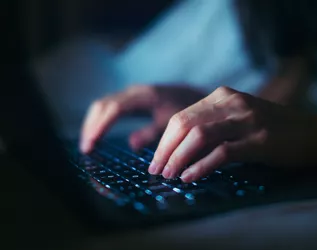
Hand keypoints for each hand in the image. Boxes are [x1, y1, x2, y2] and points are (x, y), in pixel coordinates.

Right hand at [80, 84, 205, 152]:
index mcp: (144, 96)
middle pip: (102, 106)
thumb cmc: (186, 111)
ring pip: (103, 105)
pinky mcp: (130, 98)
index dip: (100, 126)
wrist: (194, 95)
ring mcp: (131, 93)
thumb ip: (152, 133)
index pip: (113, 109)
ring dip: (93, 124)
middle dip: (91, 126)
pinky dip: (100, 120)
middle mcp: (133, 91)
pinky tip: (98, 135)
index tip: (90, 145)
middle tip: (86, 149)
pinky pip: (108, 107)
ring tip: (88, 145)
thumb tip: (132, 144)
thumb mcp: (172, 124)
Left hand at [149, 86, 316, 181]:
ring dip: (178, 157)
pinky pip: (222, 152)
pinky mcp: (260, 139)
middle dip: (165, 150)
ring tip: (169, 176)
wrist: (313, 132)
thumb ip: (211, 126)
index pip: (182, 116)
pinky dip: (201, 166)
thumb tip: (178, 149)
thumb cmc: (272, 128)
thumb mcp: (238, 118)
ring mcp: (247, 119)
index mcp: (222, 95)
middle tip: (156, 171)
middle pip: (185, 124)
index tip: (156, 160)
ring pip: (199, 135)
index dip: (164, 140)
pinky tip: (190, 177)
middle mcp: (232, 102)